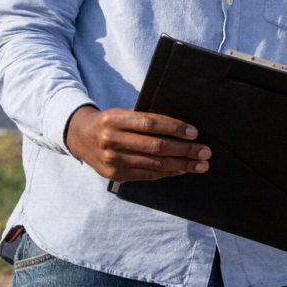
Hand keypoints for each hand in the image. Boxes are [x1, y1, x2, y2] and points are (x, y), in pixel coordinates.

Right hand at [65, 105, 210, 181]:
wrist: (81, 136)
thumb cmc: (113, 121)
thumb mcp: (124, 112)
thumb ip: (146, 118)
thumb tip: (182, 126)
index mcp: (115, 119)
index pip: (150, 123)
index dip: (174, 128)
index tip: (195, 132)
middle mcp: (111, 140)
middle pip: (155, 146)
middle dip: (184, 150)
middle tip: (205, 151)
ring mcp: (112, 160)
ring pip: (154, 164)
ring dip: (181, 165)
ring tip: (200, 164)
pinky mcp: (115, 175)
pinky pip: (147, 175)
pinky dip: (167, 172)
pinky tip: (182, 170)